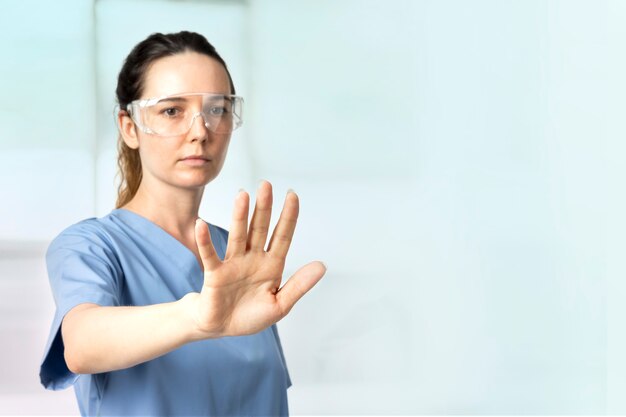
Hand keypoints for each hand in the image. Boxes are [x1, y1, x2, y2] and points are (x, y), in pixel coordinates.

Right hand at [189, 180, 325, 337]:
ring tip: (242, 195)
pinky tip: (202, 224)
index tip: (293, 195)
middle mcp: (253, 259)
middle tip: (266, 185)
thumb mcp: (280, 304)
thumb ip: (299, 285)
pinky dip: (205, 240)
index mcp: (272, 265)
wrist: (222, 328)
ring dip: (240, 216)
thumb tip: (322, 265)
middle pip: (260, 229)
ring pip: (238, 235)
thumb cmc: (250, 315)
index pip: (282, 236)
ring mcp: (234, 264)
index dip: (288, 216)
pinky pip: (210, 255)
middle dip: (264, 208)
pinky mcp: (215, 274)